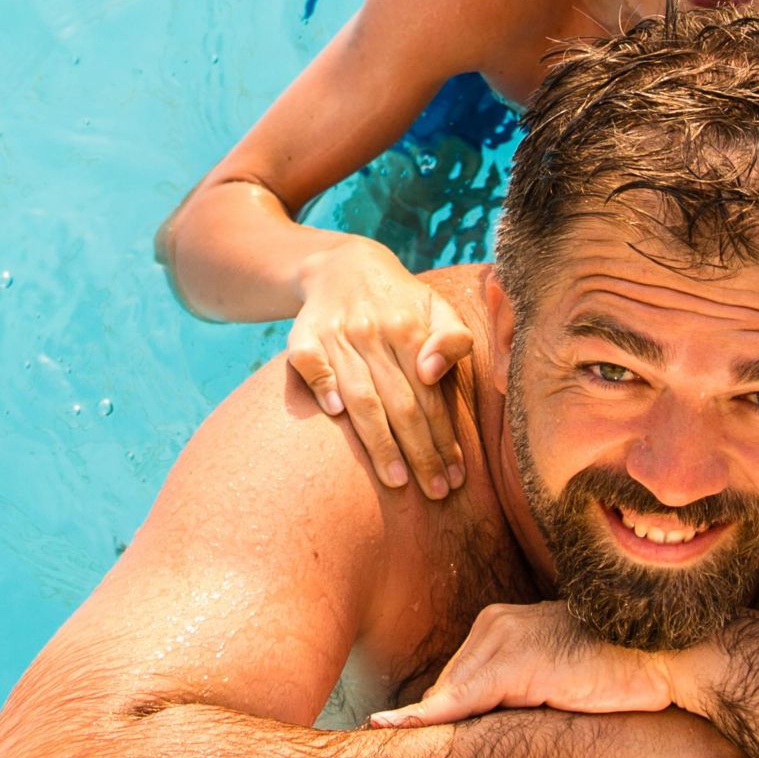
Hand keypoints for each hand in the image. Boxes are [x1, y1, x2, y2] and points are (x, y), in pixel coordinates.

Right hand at [281, 241, 477, 497]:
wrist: (342, 266)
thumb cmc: (400, 301)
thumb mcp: (436, 307)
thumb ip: (451, 338)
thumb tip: (433, 372)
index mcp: (409, 327)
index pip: (430, 395)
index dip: (444, 437)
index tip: (456, 476)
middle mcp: (373, 332)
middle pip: (399, 403)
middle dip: (419, 452)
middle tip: (435, 491)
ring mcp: (335, 335)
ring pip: (360, 395)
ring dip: (378, 440)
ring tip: (396, 480)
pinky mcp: (302, 336)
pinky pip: (309, 364)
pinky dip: (321, 385)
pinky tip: (334, 415)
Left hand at [369, 601, 681, 727]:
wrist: (666, 659)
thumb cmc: (627, 675)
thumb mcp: (566, 681)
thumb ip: (532, 693)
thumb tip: (512, 730)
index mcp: (506, 625)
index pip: (460, 678)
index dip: (440, 714)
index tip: (400, 737)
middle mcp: (496, 625)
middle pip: (447, 688)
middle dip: (427, 724)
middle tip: (384, 751)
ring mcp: (502, 641)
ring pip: (447, 695)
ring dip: (419, 727)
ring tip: (377, 746)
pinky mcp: (513, 665)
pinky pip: (456, 699)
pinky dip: (423, 718)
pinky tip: (390, 729)